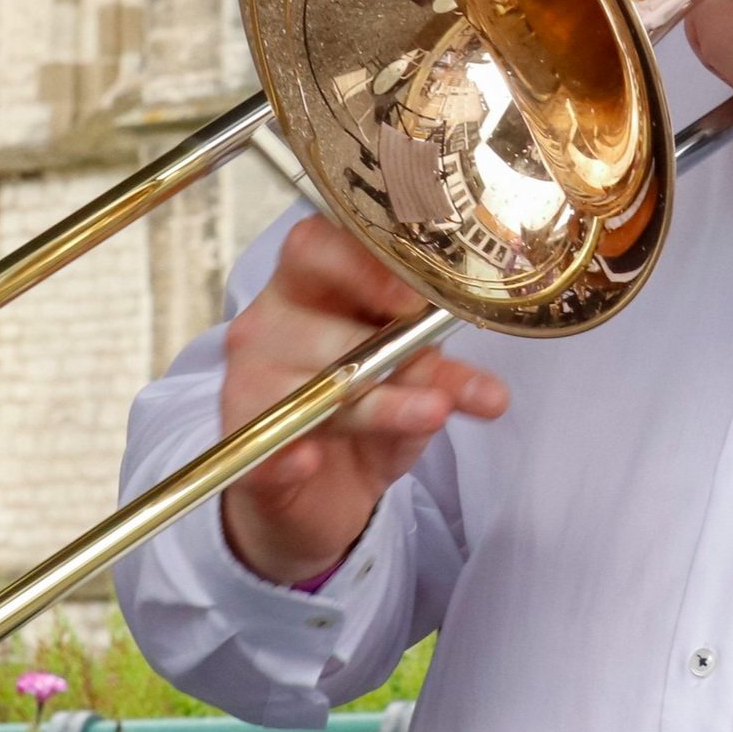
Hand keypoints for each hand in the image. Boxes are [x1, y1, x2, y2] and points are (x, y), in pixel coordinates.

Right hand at [219, 215, 508, 585]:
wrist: (324, 486)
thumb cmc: (365, 401)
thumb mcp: (413, 382)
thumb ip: (440, 375)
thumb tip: (490, 395)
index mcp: (310, 282)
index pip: (317, 245)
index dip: (363, 263)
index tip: (416, 294)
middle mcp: (270, 320)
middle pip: (312, 316)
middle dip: (382, 343)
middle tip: (432, 358)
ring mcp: (247, 381)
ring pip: (310, 388)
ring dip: (377, 405)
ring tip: (432, 414)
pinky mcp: (243, 446)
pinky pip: (260, 449)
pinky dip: (284, 456)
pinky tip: (307, 461)